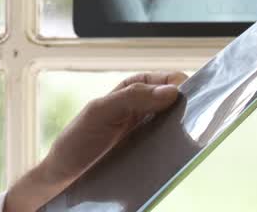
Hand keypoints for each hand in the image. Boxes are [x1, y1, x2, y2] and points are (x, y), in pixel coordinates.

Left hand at [4, 71, 188, 211]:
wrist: (63, 177)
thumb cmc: (77, 139)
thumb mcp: (99, 111)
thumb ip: (132, 96)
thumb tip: (171, 91)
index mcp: (132, 91)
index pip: (166, 80)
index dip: (180, 84)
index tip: (189, 94)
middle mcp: (143, 110)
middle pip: (175, 103)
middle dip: (186, 107)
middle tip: (192, 116)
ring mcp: (147, 134)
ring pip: (175, 126)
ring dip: (183, 129)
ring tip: (186, 135)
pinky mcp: (149, 157)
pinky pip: (168, 150)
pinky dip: (175, 150)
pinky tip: (177, 154)